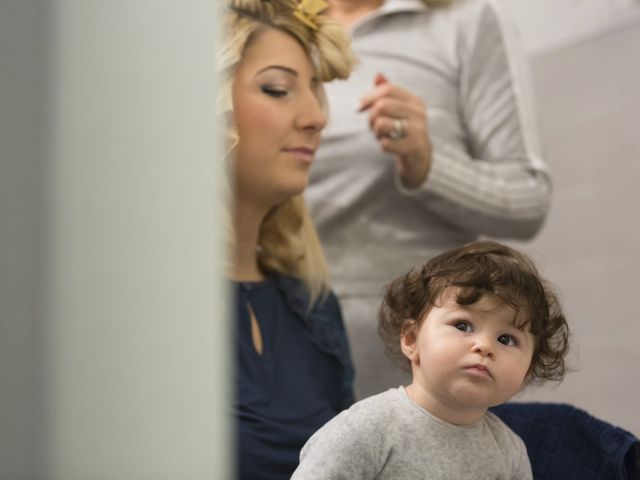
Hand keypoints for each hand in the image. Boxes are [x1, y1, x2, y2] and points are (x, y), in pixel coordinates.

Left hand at [358, 73, 431, 188]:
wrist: (420, 157)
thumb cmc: (403, 130)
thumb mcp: (398, 110)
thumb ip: (388, 93)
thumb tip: (378, 75)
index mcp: (414, 100)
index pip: (387, 89)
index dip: (368, 97)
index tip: (357, 107)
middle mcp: (419, 112)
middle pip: (382, 106)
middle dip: (371, 117)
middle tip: (372, 126)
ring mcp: (418, 130)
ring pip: (381, 124)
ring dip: (376, 132)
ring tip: (382, 135)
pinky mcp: (413, 147)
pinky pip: (385, 143)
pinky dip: (382, 145)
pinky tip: (389, 146)